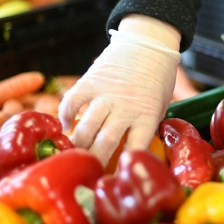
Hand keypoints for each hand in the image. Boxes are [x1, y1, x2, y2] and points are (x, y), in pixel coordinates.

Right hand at [58, 15, 180, 165]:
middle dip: (93, 162)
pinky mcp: (90, 81)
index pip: (134, 149)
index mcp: (147, 115)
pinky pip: (71, 103)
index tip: (111, 182)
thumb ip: (144, 127)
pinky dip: (65, 116)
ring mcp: (106, 94)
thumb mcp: (158, 105)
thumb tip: (128, 153)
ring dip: (76, 145)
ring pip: (85, 128)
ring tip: (72, 154)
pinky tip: (66, 125)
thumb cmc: (157, 77)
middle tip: (85, 173)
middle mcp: (126, 107)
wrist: (149, 42)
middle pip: (105, 144)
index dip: (121, 169)